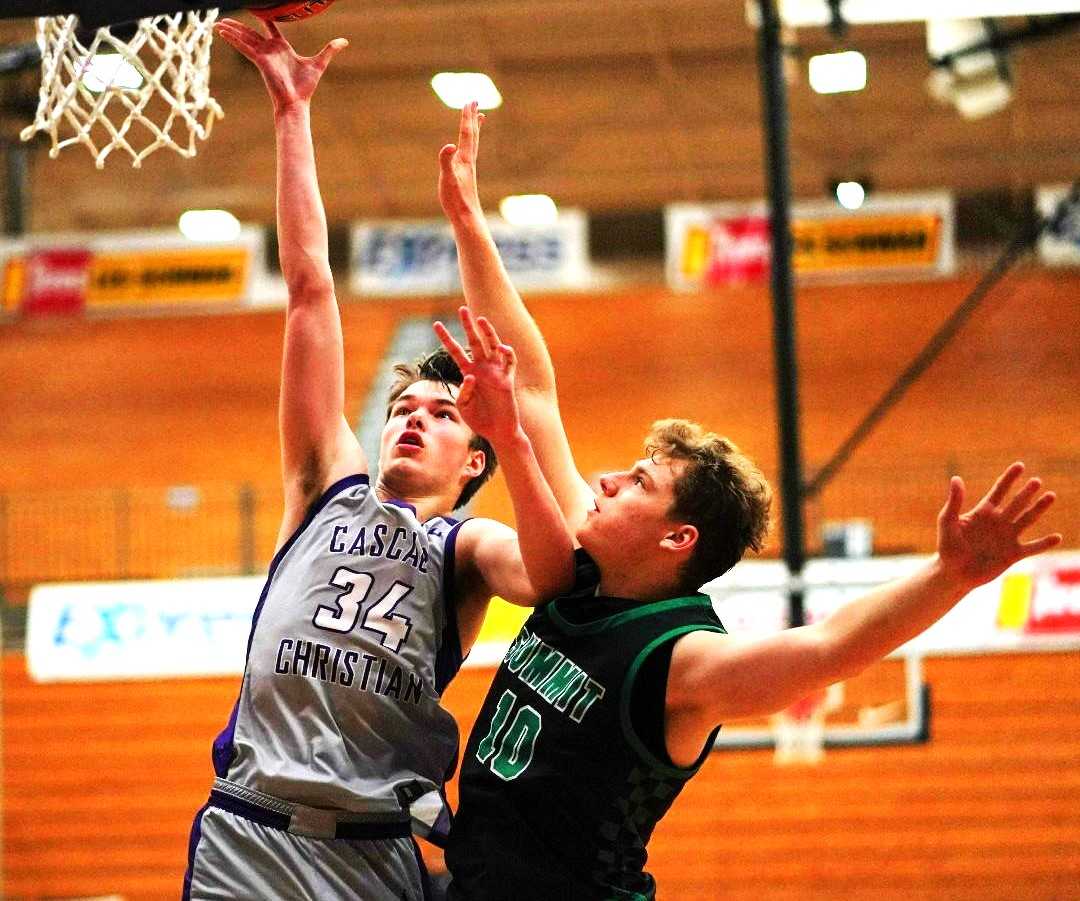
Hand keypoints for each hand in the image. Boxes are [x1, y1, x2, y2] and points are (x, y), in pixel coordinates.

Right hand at [215, 17, 346, 112]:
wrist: (296, 102)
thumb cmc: (305, 87)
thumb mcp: (319, 63)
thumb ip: (329, 50)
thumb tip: (344, 41)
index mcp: (282, 48)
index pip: (271, 29)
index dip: (265, 18)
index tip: (258, 10)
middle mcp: (270, 50)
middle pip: (251, 33)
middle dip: (238, 26)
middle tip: (225, 18)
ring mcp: (263, 55)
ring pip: (244, 38)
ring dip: (231, 30)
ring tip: (217, 23)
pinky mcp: (259, 60)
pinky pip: (244, 47)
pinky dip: (233, 39)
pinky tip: (222, 32)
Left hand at [433, 306, 520, 446]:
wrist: (497, 431)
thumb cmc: (479, 419)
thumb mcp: (463, 406)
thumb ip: (464, 392)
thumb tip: (471, 376)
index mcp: (468, 372)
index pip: (455, 351)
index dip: (446, 337)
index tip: (436, 324)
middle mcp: (481, 368)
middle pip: (474, 341)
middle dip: (468, 325)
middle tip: (462, 309)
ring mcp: (495, 372)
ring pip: (492, 346)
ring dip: (488, 332)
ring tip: (481, 320)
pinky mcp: (507, 379)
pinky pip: (509, 362)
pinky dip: (507, 353)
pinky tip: (501, 348)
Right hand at [438, 101, 484, 221]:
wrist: (467, 218)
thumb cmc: (455, 200)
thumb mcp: (446, 179)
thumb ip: (446, 161)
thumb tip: (449, 145)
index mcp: (465, 159)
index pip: (466, 134)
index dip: (466, 118)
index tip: (469, 101)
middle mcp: (469, 161)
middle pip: (473, 135)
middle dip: (472, 117)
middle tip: (475, 102)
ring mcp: (469, 169)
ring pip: (474, 144)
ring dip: (475, 129)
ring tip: (479, 119)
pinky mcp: (467, 177)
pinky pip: (470, 154)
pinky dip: (470, 145)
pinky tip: (467, 149)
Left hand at [937, 462, 1061, 588]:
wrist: (954, 573)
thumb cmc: (947, 546)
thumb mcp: (948, 522)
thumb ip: (954, 502)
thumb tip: (956, 478)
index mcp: (983, 512)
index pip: (999, 491)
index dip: (1009, 478)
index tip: (1020, 465)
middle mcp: (999, 522)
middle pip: (1016, 503)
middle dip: (1026, 492)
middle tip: (1037, 481)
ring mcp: (1007, 537)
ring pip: (1027, 519)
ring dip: (1039, 508)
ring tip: (1050, 496)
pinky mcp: (1013, 554)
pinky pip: (1032, 548)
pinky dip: (1044, 543)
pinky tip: (1057, 537)